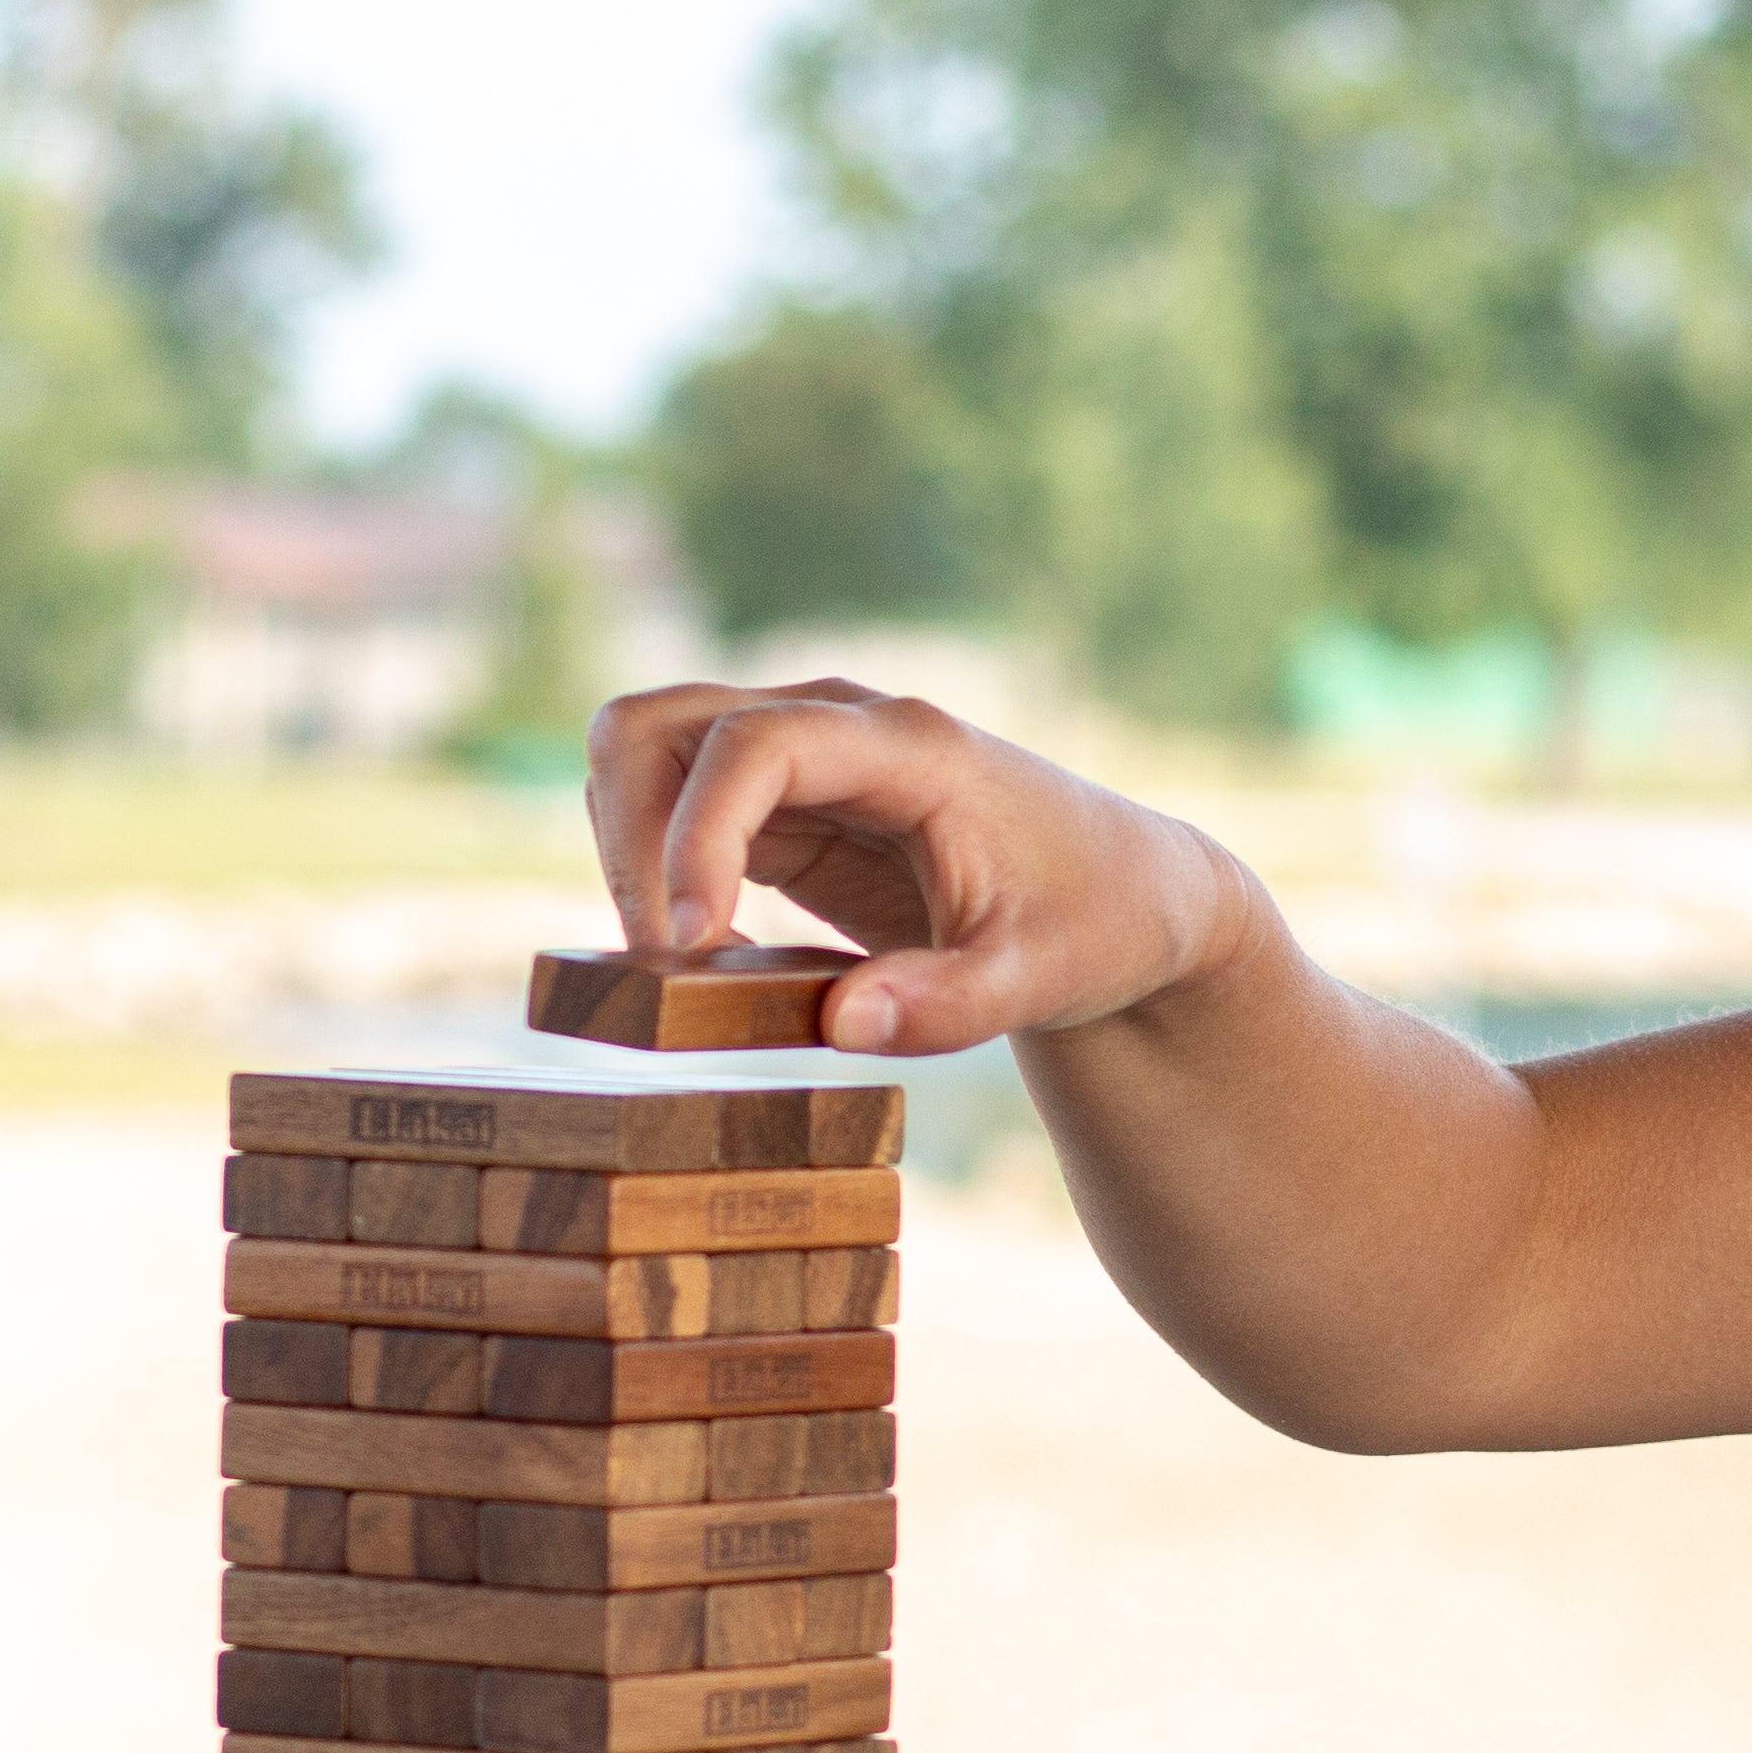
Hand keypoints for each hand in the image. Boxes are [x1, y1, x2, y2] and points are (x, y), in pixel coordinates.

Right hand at [584, 677, 1249, 1057]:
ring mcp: (800, 757)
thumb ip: (949, 1005)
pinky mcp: (782, 805)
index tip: (692, 944)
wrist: (1125, 896)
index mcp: (905, 745)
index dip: (699, 835)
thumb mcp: (1042, 980)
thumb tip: (839, 1028)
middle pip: (658, 723)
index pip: (755, 745)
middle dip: (630, 835)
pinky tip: (697, 954)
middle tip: (663, 958)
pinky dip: (651, 870)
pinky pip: (671, 808)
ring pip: (645, 752)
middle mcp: (836, 724)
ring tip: (675, 962)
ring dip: (626, 850)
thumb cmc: (1093, 924)